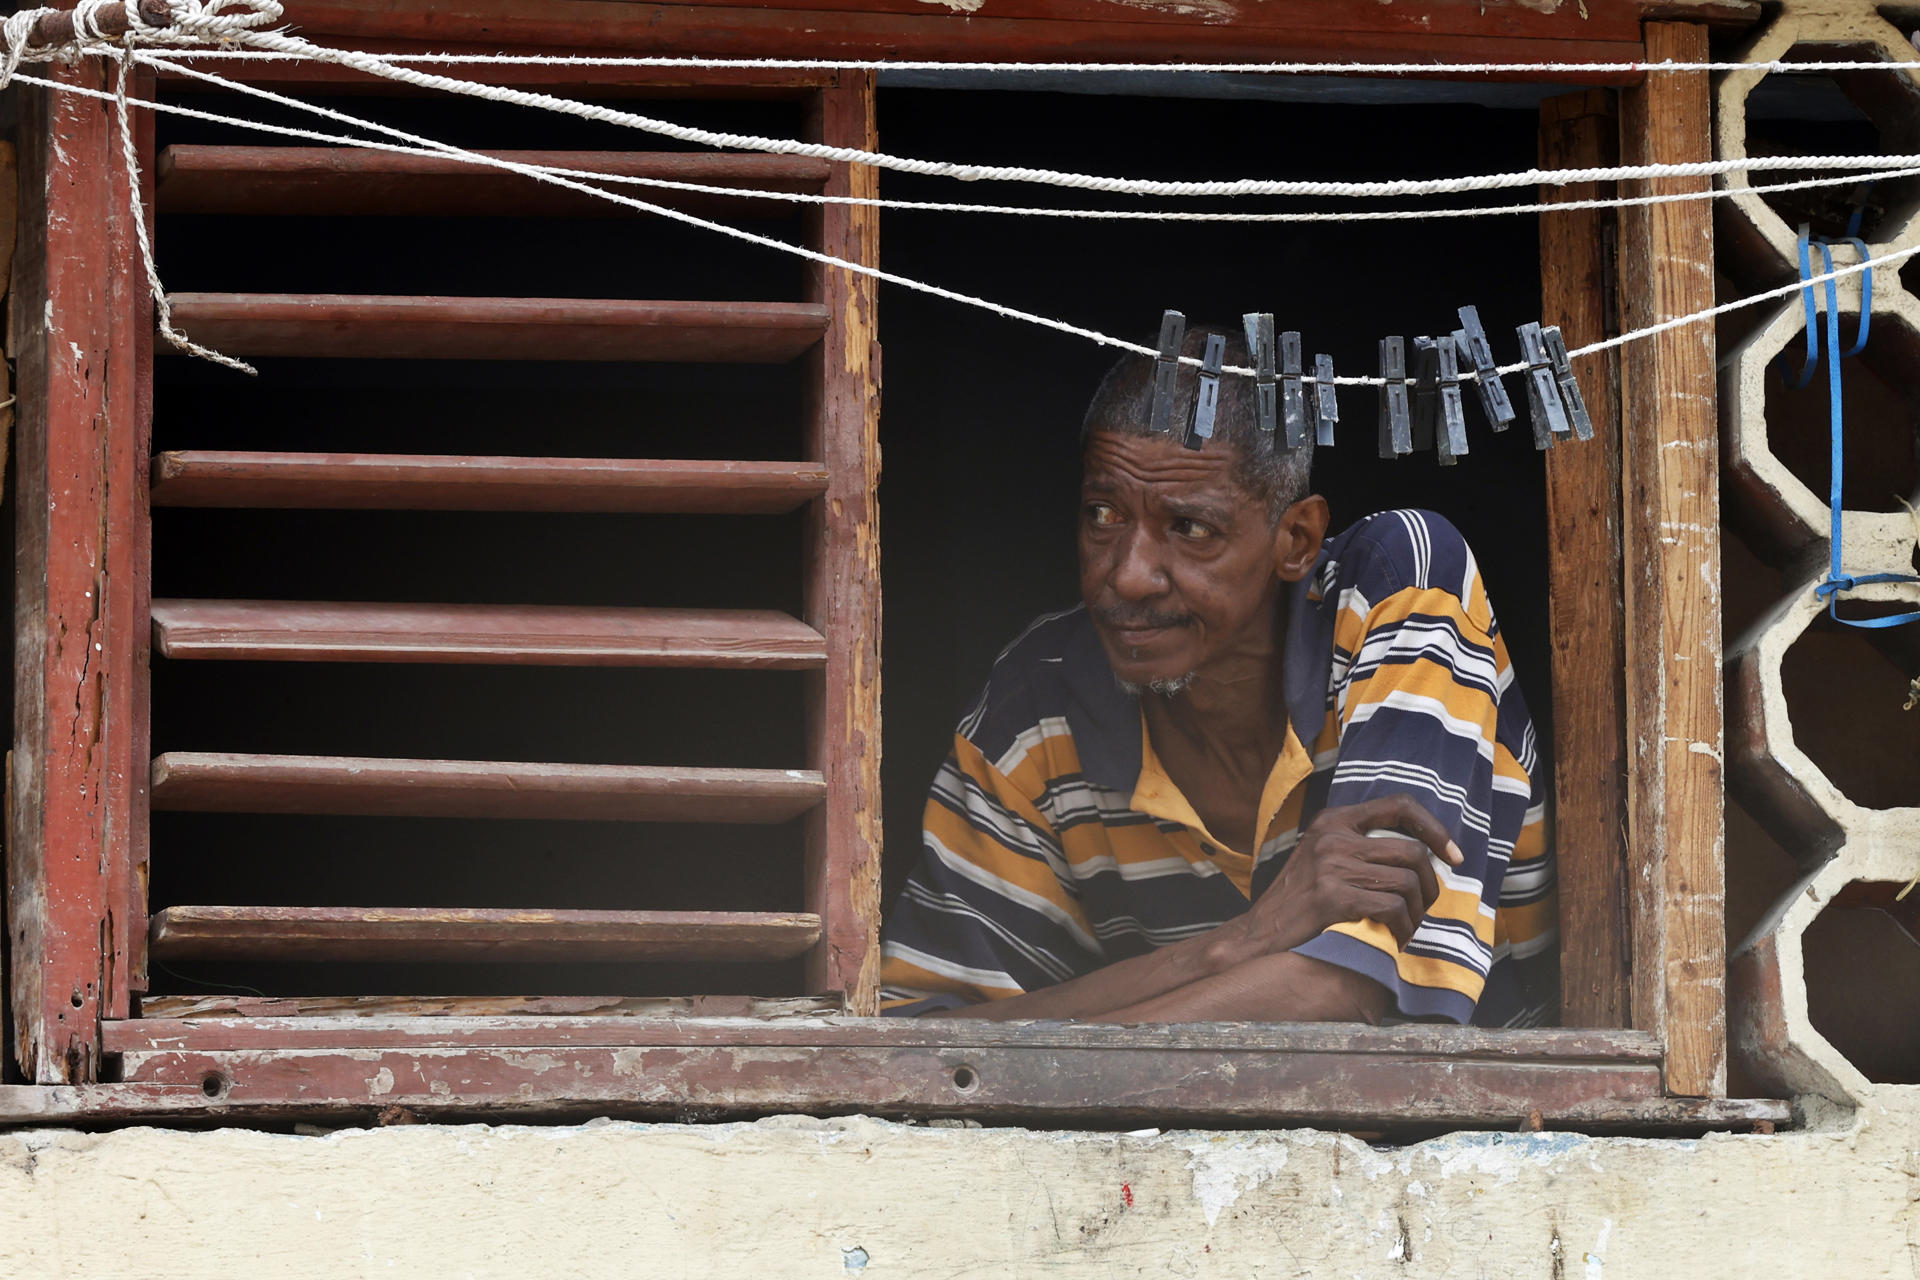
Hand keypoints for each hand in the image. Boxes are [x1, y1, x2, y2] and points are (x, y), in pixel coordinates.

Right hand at [1217, 794, 1461, 962]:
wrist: (1258, 935)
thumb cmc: (1299, 903)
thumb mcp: (1322, 859)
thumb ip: (1359, 848)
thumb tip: (1420, 856)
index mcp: (1333, 821)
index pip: (1399, 805)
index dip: (1434, 829)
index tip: (1453, 856)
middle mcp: (1333, 836)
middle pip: (1412, 851)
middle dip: (1430, 886)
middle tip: (1424, 909)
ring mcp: (1331, 865)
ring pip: (1407, 882)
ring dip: (1417, 913)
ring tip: (1407, 928)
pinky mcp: (1332, 896)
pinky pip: (1393, 908)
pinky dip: (1403, 929)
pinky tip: (1394, 940)